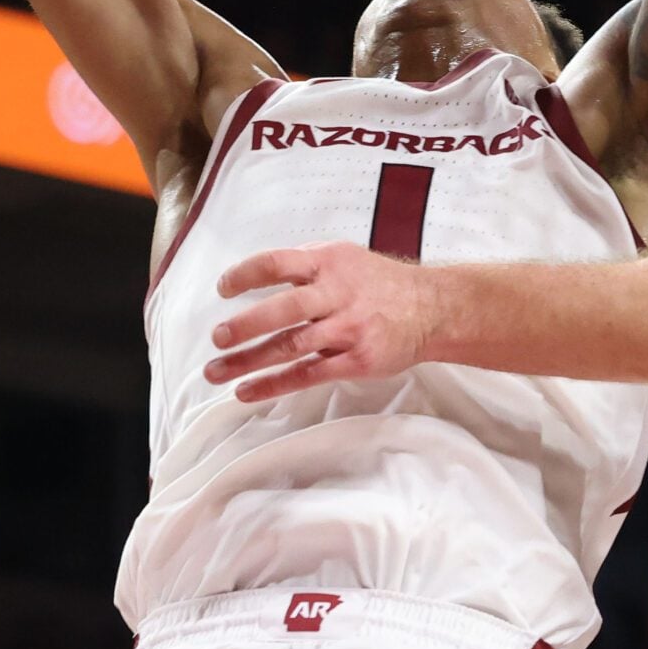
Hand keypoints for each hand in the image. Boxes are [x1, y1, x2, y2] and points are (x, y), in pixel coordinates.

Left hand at [203, 242, 434, 402]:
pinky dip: (274, 385)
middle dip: (245, 325)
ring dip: (249, 360)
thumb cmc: (382, 283)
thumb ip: (307, 264)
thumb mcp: (346, 257)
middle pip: (283, 308)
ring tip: (216, 371)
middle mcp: (337, 294)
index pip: (278, 263)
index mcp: (329, 263)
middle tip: (217, 338)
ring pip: (290, 346)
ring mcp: (347, 329)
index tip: (224, 288)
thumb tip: (260, 272)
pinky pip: (308, 374)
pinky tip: (247, 391)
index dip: (246, 274)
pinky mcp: (355, 360)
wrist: (431, 309)